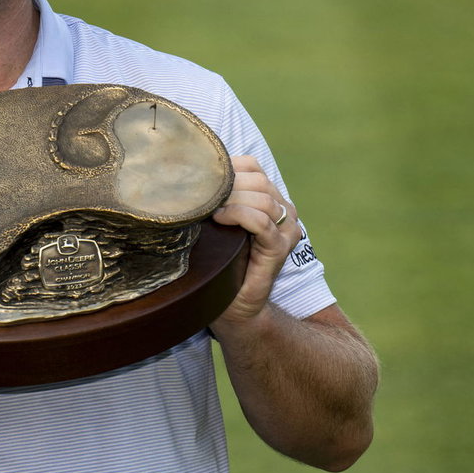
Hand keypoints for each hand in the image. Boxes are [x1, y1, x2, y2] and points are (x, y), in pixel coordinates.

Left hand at [210, 156, 303, 327]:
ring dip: (231, 198)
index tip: (199, 180)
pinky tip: (220, 218)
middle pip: (258, 179)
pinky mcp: (280, 248)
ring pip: (261, 197)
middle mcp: (284, 211)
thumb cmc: (220, 262)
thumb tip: (187, 171)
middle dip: (227, 183)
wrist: (233, 306)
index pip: (252, 166)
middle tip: (199, 194)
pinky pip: (262, 222)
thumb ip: (216, 198)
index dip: (226, 167)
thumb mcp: (216, 222)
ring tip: (208, 208)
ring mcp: (286, 230)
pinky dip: (240, 214)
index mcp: (271, 199)